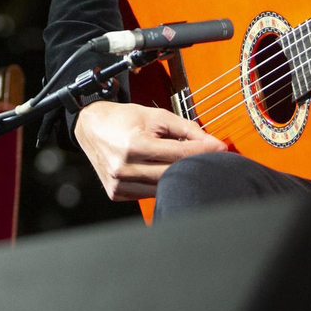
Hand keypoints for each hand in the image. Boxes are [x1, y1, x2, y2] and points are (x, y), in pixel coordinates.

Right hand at [73, 100, 225, 200]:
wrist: (91, 127)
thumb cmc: (122, 119)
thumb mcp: (155, 115)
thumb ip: (185, 128)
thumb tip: (211, 142)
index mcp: (134, 145)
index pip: (178, 153)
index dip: (203, 151)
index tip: (220, 148)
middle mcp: (124, 168)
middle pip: (173, 173)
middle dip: (194, 165)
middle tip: (210, 158)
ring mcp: (119, 184)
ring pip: (162, 187)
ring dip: (178, 177)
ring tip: (185, 164)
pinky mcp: (117, 194)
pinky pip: (148, 193)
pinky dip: (159, 183)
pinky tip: (161, 171)